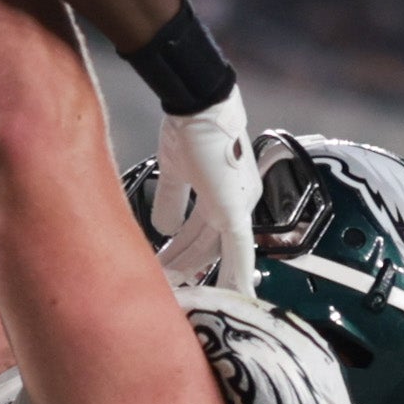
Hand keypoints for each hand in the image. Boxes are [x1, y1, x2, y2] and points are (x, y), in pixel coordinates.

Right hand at [143, 95, 258, 286]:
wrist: (198, 105)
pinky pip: (238, 251)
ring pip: (219, 253)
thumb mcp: (173, 170)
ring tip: (174, 289)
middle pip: (209, 244)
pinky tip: (233, 297)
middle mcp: (237, 201)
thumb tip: (164, 227)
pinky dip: (235, 276)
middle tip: (164, 282)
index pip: (204, 230)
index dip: (185, 250)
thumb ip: (171, 200)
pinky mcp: (236, 211)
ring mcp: (239, 207)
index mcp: (224, 191)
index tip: (168, 266)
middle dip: (185, 264)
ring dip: (195, 271)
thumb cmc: (188, 127)